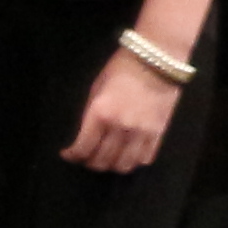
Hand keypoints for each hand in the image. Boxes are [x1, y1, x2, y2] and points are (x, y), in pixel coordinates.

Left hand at [62, 49, 182, 173]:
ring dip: (112, 166)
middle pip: (102, 160)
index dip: (73, 156)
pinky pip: (145, 158)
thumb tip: (83, 135)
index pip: (83, 147)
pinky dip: (133, 161)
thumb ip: (90, 115)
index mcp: (100, 114)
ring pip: (124, 165)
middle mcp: (120, 127)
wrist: (155, 61)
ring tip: (107, 159)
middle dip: (90, 163)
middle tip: (86, 157)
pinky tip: (127, 155)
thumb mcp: (96, 89)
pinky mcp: (159, 133)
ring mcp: (141, 132)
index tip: (68, 154)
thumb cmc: (120, 70)